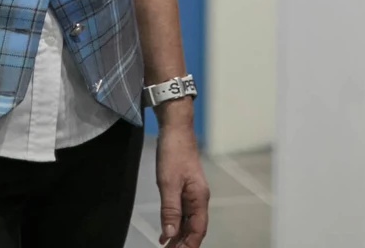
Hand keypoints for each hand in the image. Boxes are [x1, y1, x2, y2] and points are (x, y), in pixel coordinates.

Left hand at [155, 124, 209, 246]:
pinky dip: (174, 224)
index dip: (189, 246)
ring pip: (187, 222)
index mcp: (199, 199)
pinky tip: (165, 233)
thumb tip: (169, 234)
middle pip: (194, 229)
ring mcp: (192, 193)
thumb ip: (170, 210)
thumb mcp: (168, 183)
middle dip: (183, 244)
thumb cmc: (173, 152)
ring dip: (178, 236)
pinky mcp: (184, 188)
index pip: (198, 231)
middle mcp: (198, 199)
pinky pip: (181, 212)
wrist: (175, 129)